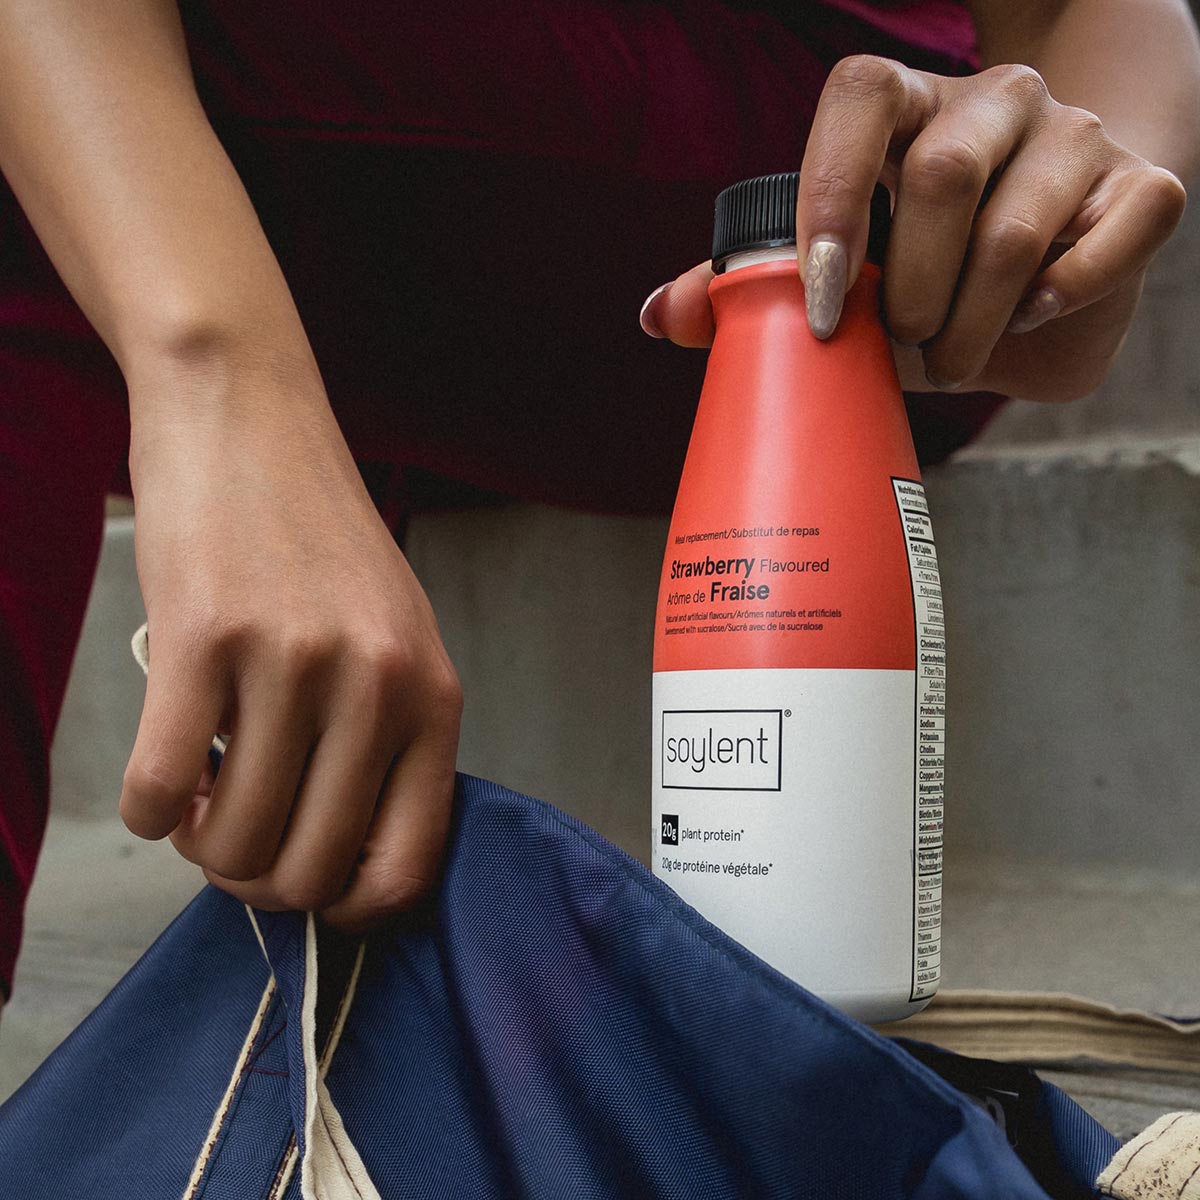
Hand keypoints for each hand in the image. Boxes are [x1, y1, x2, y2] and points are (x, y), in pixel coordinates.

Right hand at [120, 351, 461, 931]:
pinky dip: (150, 810)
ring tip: (203, 797)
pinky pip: (161, 793)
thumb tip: (336, 861)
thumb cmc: (319, 540)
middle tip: (234, 839)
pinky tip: (163, 777)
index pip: (408, 865)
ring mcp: (291, 664)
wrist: (250, 423)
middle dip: (259, 879)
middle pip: (310, 870)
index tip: (309, 889)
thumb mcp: (394, 640)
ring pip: (234, 843)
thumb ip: (386, 744)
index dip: (350, 908)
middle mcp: (375, 687)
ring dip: (203, 846)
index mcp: (434, 698)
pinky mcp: (202, 641)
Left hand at [640, 56, 1186, 401]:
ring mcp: (1073, 136)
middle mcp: (993, 102)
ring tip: (948, 360)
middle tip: (901, 346)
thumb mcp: (843, 280)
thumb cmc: (926, 276)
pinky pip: (1111, 239)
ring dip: (969, 325)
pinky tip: (1027, 317)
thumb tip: (659, 317)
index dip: (832, 197)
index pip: (860, 96)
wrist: (1047, 278)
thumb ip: (757, 292)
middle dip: (910, 294)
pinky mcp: (1141, 187)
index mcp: (906, 109)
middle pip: (944, 175)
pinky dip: (1056, 301)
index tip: (826, 306)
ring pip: (1014, 227)